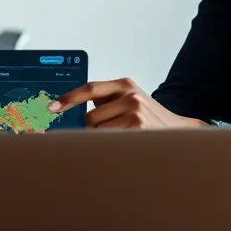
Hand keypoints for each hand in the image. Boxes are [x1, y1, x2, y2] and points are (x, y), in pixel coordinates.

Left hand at [50, 79, 205, 129]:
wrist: (178, 131)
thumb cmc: (148, 118)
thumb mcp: (129, 101)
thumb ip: (106, 100)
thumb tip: (73, 110)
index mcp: (125, 84)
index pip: (90, 89)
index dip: (69, 99)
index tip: (52, 107)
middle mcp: (130, 95)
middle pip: (90, 117)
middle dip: (93, 129)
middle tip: (112, 132)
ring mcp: (134, 112)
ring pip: (98, 131)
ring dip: (104, 139)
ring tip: (124, 137)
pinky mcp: (137, 128)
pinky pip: (108, 140)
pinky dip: (111, 145)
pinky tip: (126, 143)